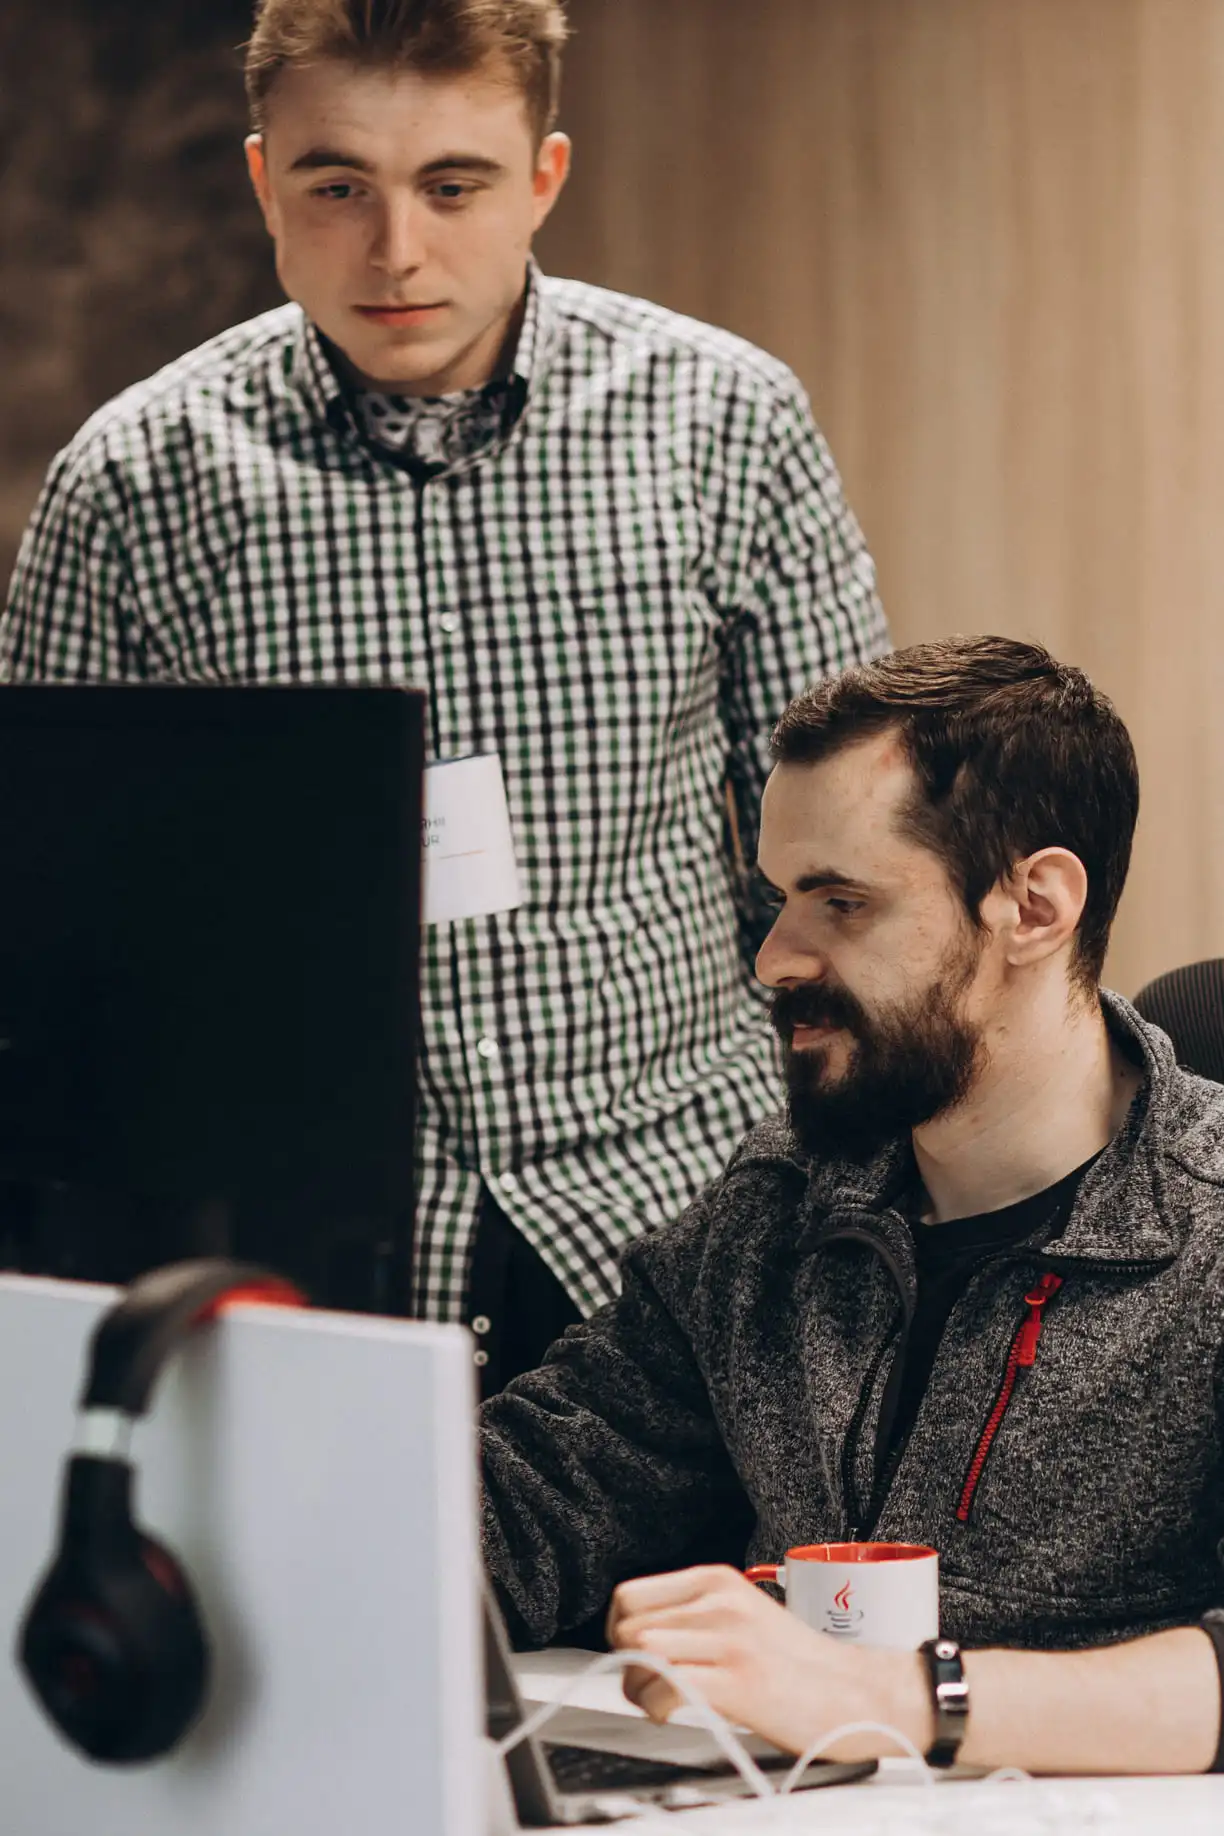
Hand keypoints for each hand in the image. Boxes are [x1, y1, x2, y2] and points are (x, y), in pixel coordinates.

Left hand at [606, 1564, 928, 1760]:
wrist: (854, 1692)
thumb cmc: (798, 1664)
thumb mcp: (742, 1616)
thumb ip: (695, 1617)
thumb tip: (639, 1637)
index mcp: (717, 1581)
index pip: (630, 1595)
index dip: (619, 1630)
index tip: (633, 1653)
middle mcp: (719, 1602)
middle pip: (629, 1625)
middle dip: (625, 1662)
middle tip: (647, 1685)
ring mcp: (729, 1639)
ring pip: (642, 1652)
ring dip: (638, 1686)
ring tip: (660, 1700)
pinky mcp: (738, 1681)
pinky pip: (666, 1686)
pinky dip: (655, 1705)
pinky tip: (671, 1712)